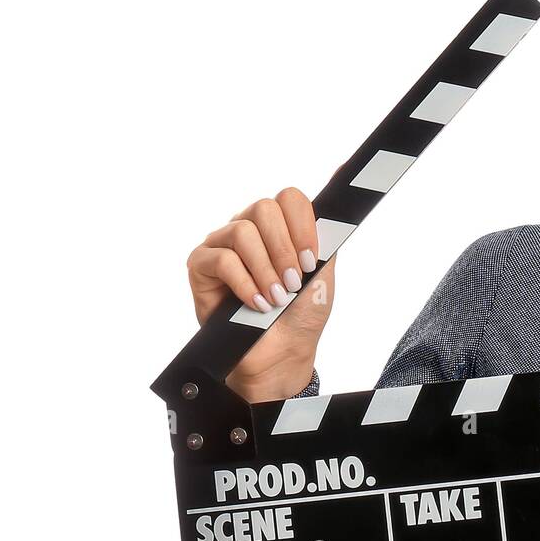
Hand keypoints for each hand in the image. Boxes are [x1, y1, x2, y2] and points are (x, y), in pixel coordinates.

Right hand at [185, 187, 335, 401]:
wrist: (282, 353)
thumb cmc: (302, 313)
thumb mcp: (323, 271)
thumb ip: (326, 235)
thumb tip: (338, 188)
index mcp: (280, 226)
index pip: (289, 198)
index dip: (303, 226)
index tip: (312, 260)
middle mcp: (249, 228)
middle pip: (264, 208)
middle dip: (284, 249)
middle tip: (294, 283)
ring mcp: (223, 244)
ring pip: (242, 232)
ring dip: (265, 269)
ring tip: (276, 298)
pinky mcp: (201, 266)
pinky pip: (221, 259)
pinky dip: (244, 283)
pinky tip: (256, 303)